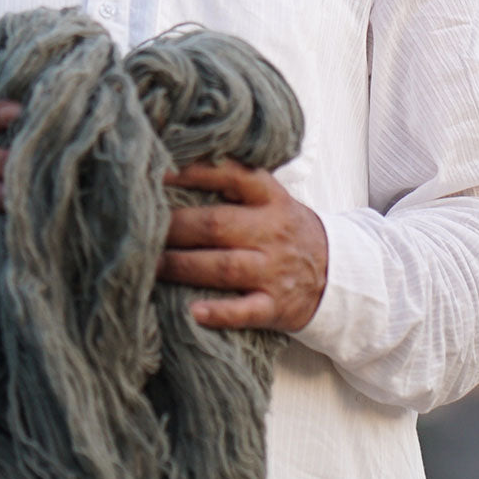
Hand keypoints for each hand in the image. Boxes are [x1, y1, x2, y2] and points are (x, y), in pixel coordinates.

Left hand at [158, 159, 327, 332]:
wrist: (337, 273)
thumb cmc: (286, 229)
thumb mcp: (271, 197)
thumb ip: (234, 182)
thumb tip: (178, 166)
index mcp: (270, 198)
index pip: (233, 176)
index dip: (196, 173)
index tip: (162, 173)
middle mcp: (271, 231)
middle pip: (218, 225)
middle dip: (176, 226)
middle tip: (142, 227)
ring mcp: (274, 270)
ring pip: (224, 267)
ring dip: (183, 266)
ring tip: (150, 265)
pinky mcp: (275, 306)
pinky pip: (245, 311)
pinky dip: (219, 312)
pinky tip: (193, 311)